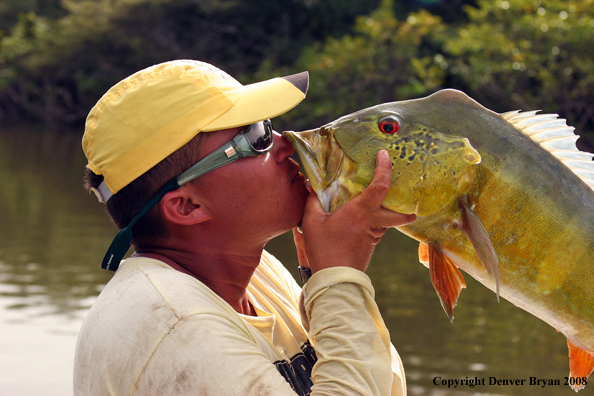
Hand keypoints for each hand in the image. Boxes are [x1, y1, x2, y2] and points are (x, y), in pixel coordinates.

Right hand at [296, 150, 415, 273]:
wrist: (335, 280)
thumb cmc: (324, 249)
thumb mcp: (312, 222)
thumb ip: (313, 201)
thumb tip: (311, 187)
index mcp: (362, 211)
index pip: (381, 185)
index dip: (385, 168)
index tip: (385, 155)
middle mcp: (374, 222)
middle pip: (401, 214)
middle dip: (407, 207)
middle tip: (406, 194)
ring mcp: (374, 237)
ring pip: (387, 222)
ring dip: (386, 212)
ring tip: (373, 202)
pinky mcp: (370, 247)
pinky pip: (376, 230)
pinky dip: (373, 222)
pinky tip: (359, 221)